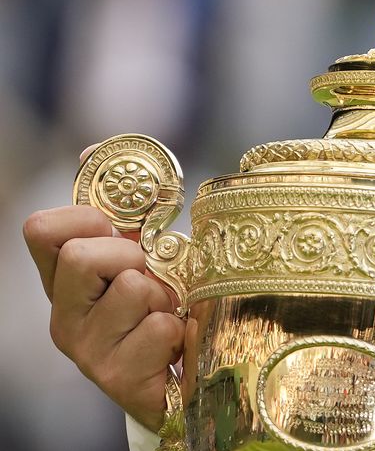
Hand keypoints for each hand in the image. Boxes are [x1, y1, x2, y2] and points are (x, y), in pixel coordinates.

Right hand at [23, 204, 184, 431]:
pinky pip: (160, 327)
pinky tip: (174, 343)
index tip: (115, 231)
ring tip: (166, 313)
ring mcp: (86, 350)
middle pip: (80, 256)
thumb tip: (90, 151)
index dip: (84, 217)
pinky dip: (180, 329)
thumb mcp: (140, 256)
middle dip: (130, 256)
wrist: (180, 378)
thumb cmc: (159, 307)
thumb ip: (121, 214)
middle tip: (150, 278)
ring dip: (164, 296)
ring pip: (131, 288)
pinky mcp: (116, 378)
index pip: (40, 229)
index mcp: (63, 281)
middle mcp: (64, 316)